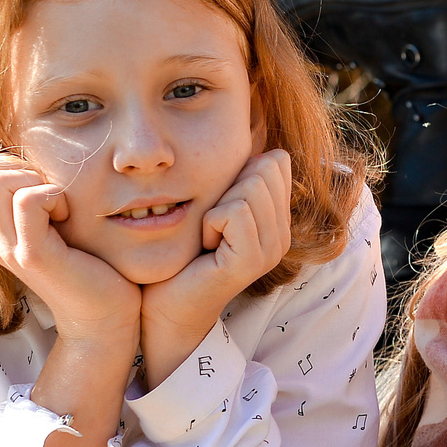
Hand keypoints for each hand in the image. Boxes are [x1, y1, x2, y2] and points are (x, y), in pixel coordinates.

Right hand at [0, 155, 139, 349]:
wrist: (104, 319)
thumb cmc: (92, 267)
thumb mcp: (57, 227)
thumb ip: (41, 201)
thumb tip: (37, 164)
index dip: (6, 163)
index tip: (39, 184)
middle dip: (19, 168)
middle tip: (51, 195)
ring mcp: (10, 248)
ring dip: (35, 181)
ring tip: (59, 208)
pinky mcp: (33, 256)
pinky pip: (29, 201)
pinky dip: (53, 197)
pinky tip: (68, 218)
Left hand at [140, 149, 293, 380]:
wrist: (164, 307)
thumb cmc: (181, 255)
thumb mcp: (212, 206)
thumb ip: (235, 178)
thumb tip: (255, 139)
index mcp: (277, 218)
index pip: (276, 161)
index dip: (239, 172)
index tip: (218, 208)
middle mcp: (282, 234)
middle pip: (265, 168)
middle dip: (227, 187)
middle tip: (211, 224)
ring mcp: (271, 249)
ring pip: (250, 187)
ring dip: (215, 207)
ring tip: (208, 237)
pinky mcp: (251, 261)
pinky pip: (233, 212)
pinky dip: (210, 223)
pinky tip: (205, 246)